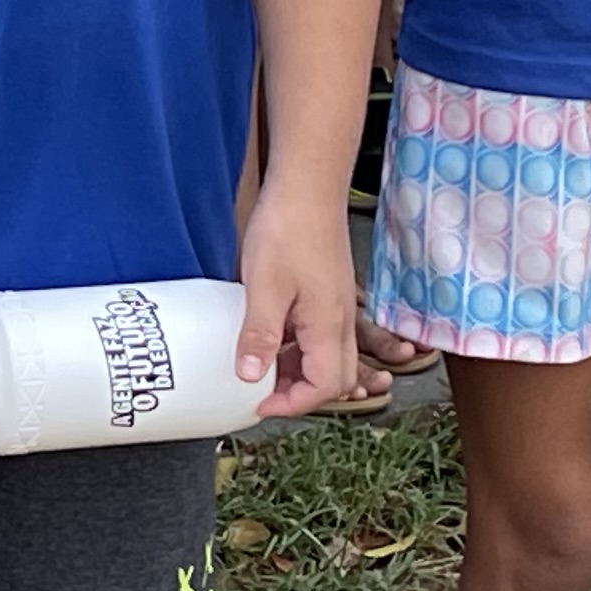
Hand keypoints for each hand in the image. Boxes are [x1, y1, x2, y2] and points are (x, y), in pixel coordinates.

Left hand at [236, 182, 357, 416]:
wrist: (307, 186)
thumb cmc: (289, 229)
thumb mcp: (265, 287)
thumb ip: (259, 335)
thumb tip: (250, 377)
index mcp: (329, 325)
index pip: (326, 386)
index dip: (294, 403)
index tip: (260, 403)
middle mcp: (340, 320)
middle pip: (334, 377)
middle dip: (300, 393)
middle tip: (262, 391)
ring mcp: (336, 305)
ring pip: (326, 355)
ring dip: (297, 369)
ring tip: (260, 366)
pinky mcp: (327, 292)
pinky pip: (318, 333)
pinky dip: (296, 345)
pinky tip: (269, 335)